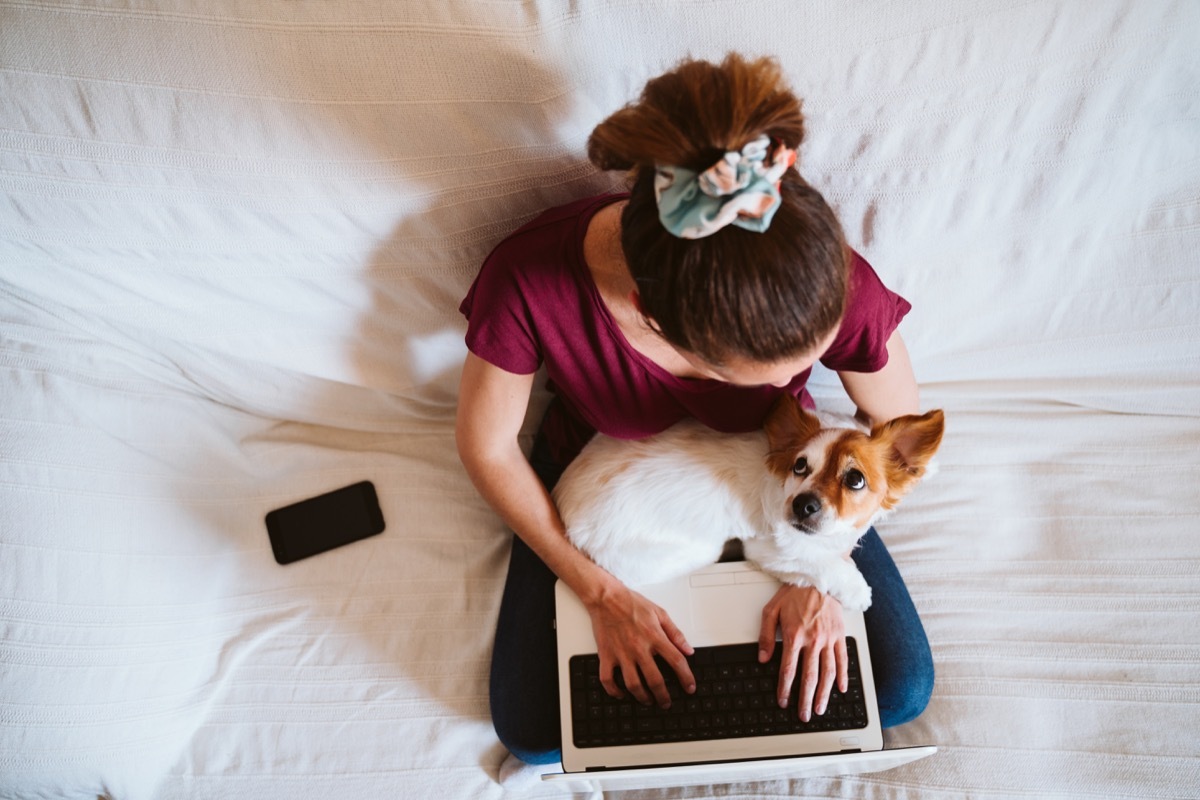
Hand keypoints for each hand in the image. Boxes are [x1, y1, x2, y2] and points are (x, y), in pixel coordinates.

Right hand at [585, 582, 696, 708]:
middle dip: (663, 696)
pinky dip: (614, 691)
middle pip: (655, 680)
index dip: (686, 677)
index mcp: (654, 637)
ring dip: (642, 697)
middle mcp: (638, 648)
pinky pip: (608, 680)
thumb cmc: (632, 603)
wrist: (606, 597)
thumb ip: (675, 633)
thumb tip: (688, 650)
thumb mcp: (660, 613)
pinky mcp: (606, 655)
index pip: (676, 662)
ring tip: (648, 701)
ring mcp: (621, 653)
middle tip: (666, 703)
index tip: (689, 688)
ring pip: (633, 684)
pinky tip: (621, 694)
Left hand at [758, 583, 847, 721]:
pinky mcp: (840, 635)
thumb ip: (766, 635)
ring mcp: (829, 639)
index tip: (783, 701)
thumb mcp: (771, 610)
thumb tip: (762, 658)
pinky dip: (843, 676)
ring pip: (828, 673)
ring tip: (821, 708)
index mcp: (794, 636)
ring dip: (824, 694)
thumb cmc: (794, 593)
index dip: (785, 689)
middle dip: (806, 699)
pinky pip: (843, 660)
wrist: (818, 577)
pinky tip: (842, 689)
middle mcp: (813, 640)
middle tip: (804, 714)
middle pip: (809, 677)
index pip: (788, 670)